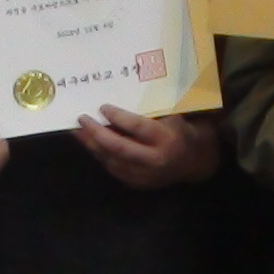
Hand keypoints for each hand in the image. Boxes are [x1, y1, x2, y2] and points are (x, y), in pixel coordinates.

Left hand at [75, 105, 221, 189]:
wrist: (195, 163)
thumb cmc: (183, 131)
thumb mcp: (176, 116)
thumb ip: (155, 109)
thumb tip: (124, 90)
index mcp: (167, 140)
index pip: (138, 128)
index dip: (118, 117)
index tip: (102, 107)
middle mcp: (155, 160)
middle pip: (119, 147)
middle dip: (97, 133)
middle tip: (82, 119)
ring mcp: (144, 176)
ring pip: (111, 160)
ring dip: (92, 145)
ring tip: (77, 130)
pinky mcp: (136, 183)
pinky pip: (112, 168)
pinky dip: (99, 154)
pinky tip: (89, 143)